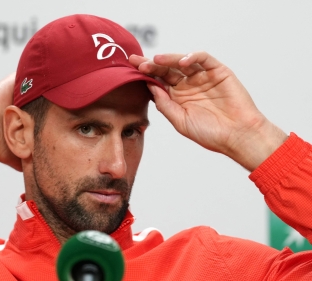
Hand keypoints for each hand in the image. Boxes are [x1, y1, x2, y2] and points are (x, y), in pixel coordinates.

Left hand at [129, 52, 286, 170]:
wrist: (238, 136)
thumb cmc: (210, 134)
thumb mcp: (179, 120)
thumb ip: (164, 103)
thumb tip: (149, 87)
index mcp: (177, 96)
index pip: (157, 80)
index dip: (144, 74)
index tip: (129, 68)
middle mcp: (188, 84)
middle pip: (166, 69)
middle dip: (151, 64)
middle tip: (137, 61)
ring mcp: (203, 77)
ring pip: (182, 61)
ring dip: (168, 58)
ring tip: (156, 60)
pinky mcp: (218, 71)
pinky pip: (204, 59)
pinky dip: (193, 56)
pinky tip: (182, 61)